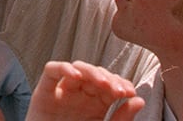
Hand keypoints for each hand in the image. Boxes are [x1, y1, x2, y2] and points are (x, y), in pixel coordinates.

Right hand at [28, 61, 142, 120]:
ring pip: (77, 68)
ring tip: (103, 83)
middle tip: (119, 90)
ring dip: (92, 71)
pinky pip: (51, 71)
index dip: (121, 84)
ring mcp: (62, 92)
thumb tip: (139, 100)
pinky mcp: (44, 92)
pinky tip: (76, 75)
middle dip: (109, 78)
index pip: (110, 84)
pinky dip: (63, 68)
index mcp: (96, 104)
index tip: (131, 92)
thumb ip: (120, 119)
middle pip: (95, 74)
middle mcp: (80, 95)